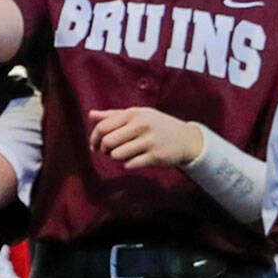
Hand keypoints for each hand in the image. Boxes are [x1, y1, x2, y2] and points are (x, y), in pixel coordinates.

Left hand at [87, 107, 203, 168]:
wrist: (186, 139)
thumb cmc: (156, 125)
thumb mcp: (138, 115)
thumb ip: (114, 115)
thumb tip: (91, 114)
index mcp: (134, 114)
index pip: (103, 126)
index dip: (94, 138)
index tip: (95, 146)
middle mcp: (141, 125)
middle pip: (108, 142)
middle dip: (103, 149)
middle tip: (107, 152)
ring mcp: (149, 141)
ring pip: (117, 155)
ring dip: (116, 157)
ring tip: (123, 154)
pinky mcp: (155, 156)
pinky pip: (130, 164)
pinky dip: (128, 164)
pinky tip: (135, 159)